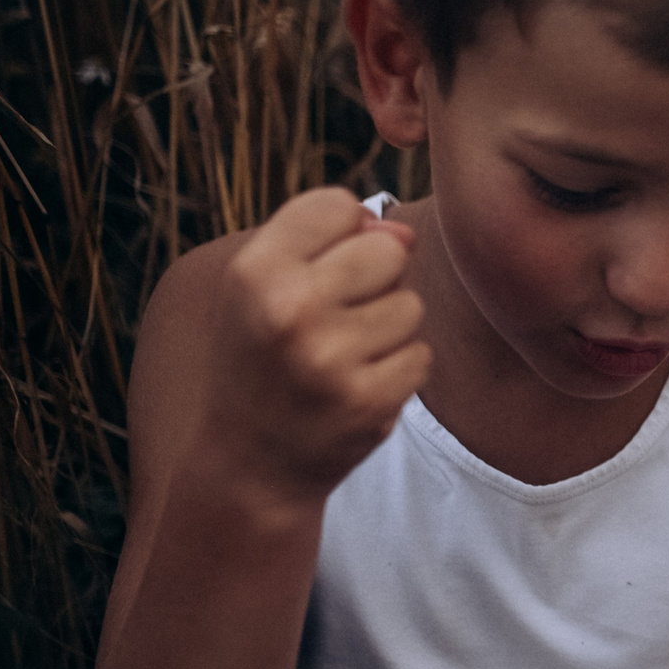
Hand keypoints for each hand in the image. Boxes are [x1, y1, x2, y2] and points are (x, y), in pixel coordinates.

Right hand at [203, 187, 427, 512]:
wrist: (248, 463)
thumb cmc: (261, 359)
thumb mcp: (262, 289)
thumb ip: (325, 243)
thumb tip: (404, 232)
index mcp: (256, 270)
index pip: (339, 205)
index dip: (343, 233)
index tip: (320, 268)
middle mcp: (290, 308)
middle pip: (389, 251)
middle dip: (376, 279)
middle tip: (337, 317)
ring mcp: (331, 357)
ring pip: (410, 305)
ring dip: (389, 328)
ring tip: (343, 354)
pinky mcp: (369, 400)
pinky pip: (420, 354)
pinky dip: (399, 369)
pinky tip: (358, 384)